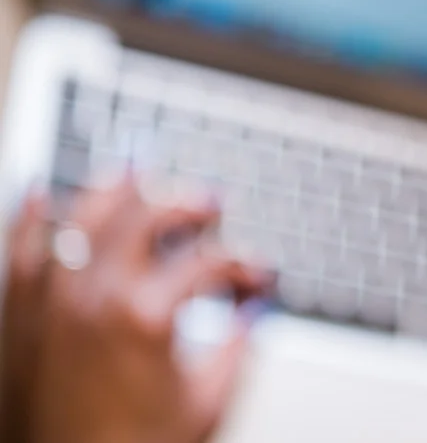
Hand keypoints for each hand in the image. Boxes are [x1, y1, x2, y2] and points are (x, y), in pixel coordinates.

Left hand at [7, 180, 271, 442]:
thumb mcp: (205, 401)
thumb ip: (237, 345)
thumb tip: (252, 312)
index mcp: (147, 315)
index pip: (210, 262)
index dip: (243, 264)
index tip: (255, 278)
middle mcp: (94, 296)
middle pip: (146, 216)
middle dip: (186, 203)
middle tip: (208, 204)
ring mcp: (50, 302)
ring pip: (80, 217)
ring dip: (114, 189)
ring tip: (136, 173)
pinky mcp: (18, 316)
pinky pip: (20, 247)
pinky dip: (32, 215)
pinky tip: (42, 193)